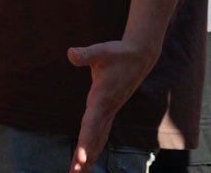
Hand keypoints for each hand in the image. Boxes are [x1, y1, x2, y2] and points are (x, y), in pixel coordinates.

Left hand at [66, 39, 158, 172]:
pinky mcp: (110, 111)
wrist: (140, 55)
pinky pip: (101, 134)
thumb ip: (85, 54)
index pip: (92, 124)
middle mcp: (106, 109)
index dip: (86, 142)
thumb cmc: (118, 53)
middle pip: (94, 138)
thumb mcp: (101, 51)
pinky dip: (95, 148)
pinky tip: (88, 160)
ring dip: (89, 157)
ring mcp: (110, 112)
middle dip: (85, 158)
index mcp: (102, 98)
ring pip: (99, 139)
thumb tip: (70, 53)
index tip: (81, 159)